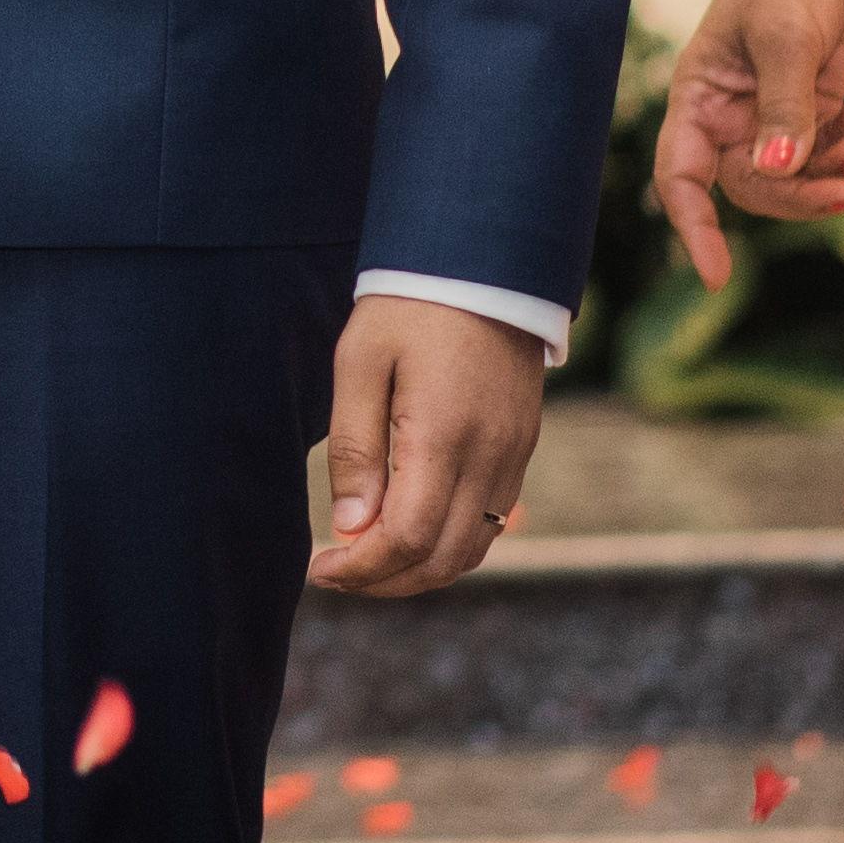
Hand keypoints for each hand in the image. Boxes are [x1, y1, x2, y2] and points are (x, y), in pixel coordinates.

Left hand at [310, 295, 544, 596]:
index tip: (322, 567)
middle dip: (386, 580)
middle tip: (338, 572)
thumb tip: (350, 528)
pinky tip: (410, 529)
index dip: (362, 568)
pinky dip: (450, 543)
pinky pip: (492, 521)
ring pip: (474, 549)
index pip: (407, 538)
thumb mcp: (360, 364)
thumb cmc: (409, 305)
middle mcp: (489, 457)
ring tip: (368, 558)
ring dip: (420, 569)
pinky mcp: (522, 447)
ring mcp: (513, 455)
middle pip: (442, 559)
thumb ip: (355, 449)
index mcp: (444, 437)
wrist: (484, 261)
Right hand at [646, 0, 843, 292]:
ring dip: (830, 168)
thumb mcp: (785, 40)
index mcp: (700, 96)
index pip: (681, 176)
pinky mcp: (813, 99)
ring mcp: (773, 108)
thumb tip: (779, 169)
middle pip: (751, 185)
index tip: (716, 273)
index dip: (693, 227)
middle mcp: (731, 112)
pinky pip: (826, 144)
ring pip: (794, 172)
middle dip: (798, 194)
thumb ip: (785, 108)